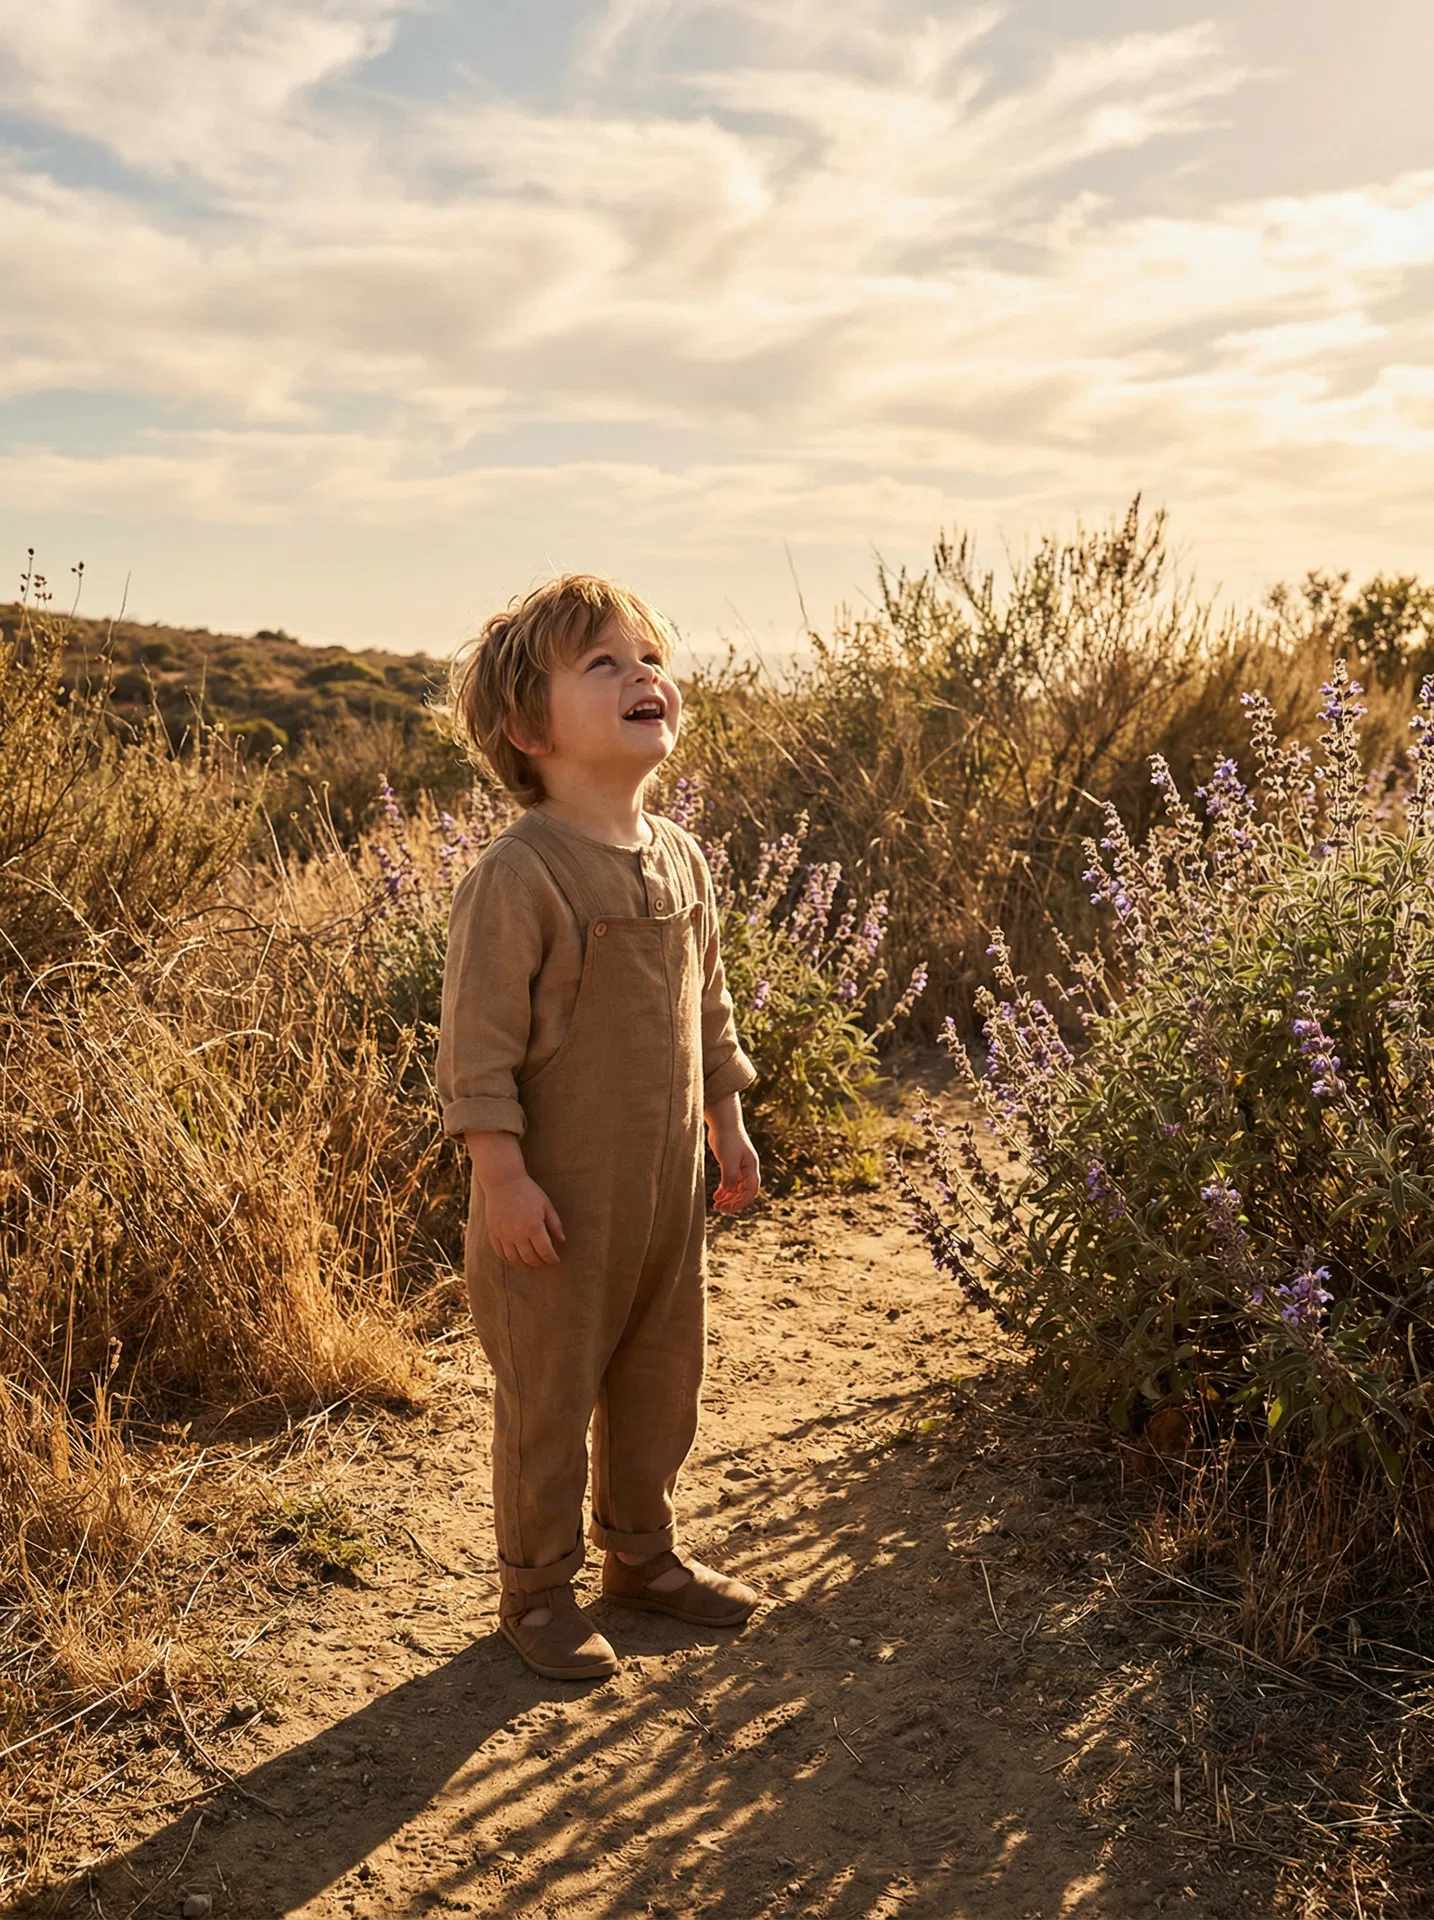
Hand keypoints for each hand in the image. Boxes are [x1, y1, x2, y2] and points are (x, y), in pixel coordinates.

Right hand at [465, 1131, 564, 1266]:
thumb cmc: (528, 1191)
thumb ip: (555, 1224)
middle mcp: (517, 1234)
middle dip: (540, 1263)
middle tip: (545, 1262)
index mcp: (533, 1227)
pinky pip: (500, 1252)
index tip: (556, 1260)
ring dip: (524, 1264)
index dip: (552, 1259)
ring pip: (514, 1259)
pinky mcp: (493, 1232)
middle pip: (530, 1258)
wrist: (504, 1181)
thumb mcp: (546, 1205)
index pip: (545, 1252)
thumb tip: (562, 1240)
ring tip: (532, 1262)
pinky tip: (515, 1258)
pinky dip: (508, 1259)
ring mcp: (504, 1234)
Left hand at [707, 1108, 760, 1213]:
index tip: (728, 1208)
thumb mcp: (728, 1160)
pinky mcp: (730, 1164)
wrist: (723, 1122)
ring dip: (728, 1198)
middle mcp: (747, 1169)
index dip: (741, 1202)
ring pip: (736, 1188)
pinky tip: (716, 1195)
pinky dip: (724, 1190)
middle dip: (733, 1202)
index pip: (751, 1191)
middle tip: (719, 1209)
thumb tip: (729, 1192)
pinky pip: (729, 1182)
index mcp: (751, 1168)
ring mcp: (739, 1167)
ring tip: (716, 1205)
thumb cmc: (727, 1138)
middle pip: (743, 1192)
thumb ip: (729, 1177)